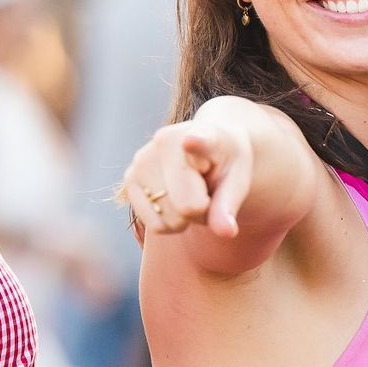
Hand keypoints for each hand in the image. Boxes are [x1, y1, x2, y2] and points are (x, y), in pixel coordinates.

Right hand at [120, 114, 252, 238]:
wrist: (203, 146)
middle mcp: (162, 143)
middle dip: (202, 211)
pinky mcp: (130, 181)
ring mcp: (141, 162)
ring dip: (186, 219)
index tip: (191, 140)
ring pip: (168, 221)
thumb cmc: (223, 162)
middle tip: (206, 190)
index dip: (195, 142)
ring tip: (190, 192)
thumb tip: (226, 232)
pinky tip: (174, 198)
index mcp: (198, 134)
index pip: (197, 142)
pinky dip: (170, 223)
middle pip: (187, 208)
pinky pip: (156, 226)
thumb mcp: (237, 179)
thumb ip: (229, 205)